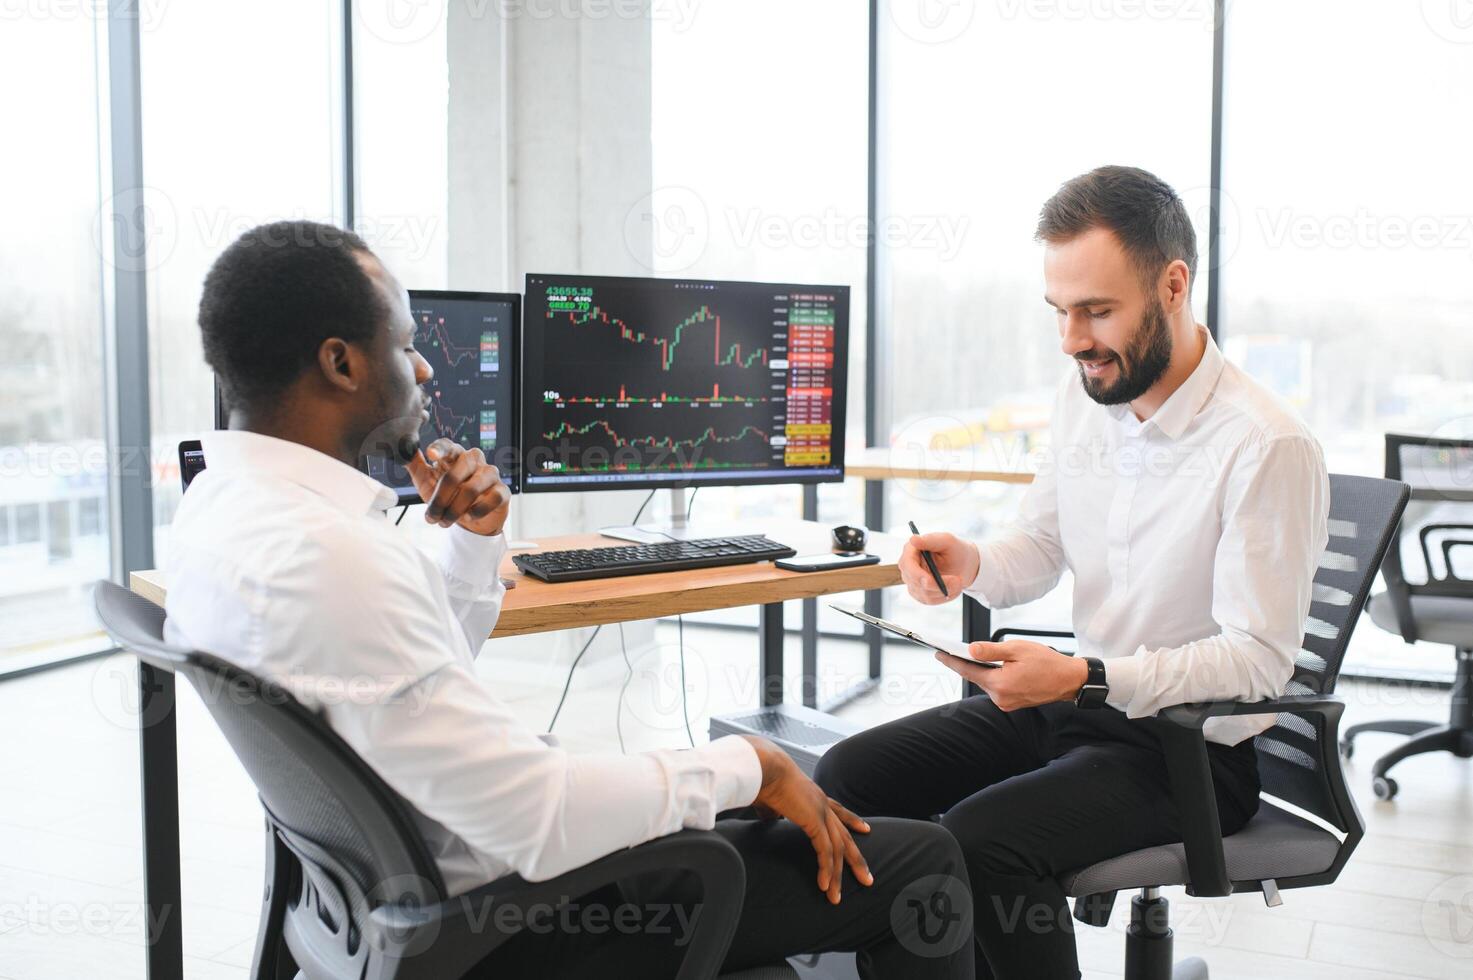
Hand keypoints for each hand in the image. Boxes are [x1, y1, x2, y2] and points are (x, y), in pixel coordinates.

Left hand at [404, 439, 510, 535]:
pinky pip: (492, 498)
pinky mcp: (503, 490)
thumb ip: (414, 463)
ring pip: (472, 489)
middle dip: (441, 498)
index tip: (431, 455)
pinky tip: (469, 516)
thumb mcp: (426, 481)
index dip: (440, 449)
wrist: (469, 519)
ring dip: (455, 510)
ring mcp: (490, 474)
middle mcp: (474, 460)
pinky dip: (477, 511)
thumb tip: (400, 447)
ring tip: (445, 522)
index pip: (448, 446)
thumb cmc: (447, 496)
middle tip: (431, 517)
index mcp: (455, 455)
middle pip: (457, 473)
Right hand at [741, 735, 873, 903]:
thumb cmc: (762, 778)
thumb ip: (773, 812)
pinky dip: (826, 869)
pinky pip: (825, 851)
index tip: (865, 829)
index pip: (838, 810)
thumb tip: (769, 819)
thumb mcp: (770, 800)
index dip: (852, 820)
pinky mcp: (814, 821)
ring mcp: (821, 812)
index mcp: (813, 796)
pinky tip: (824, 885)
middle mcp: (822, 803)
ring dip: (838, 874)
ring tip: (837, 896)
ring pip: (838, 848)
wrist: (763, 768)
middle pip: (845, 834)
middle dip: (857, 858)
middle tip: (867, 877)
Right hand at [899, 532, 978, 604]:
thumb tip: (913, 539)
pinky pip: (929, 600)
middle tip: (957, 581)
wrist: (963, 564)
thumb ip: (930, 540)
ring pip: (924, 593)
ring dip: (944, 590)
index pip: (906, 565)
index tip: (929, 581)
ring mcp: (912, 580)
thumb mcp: (947, 541)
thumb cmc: (955, 549)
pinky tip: (952, 588)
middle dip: (937, 585)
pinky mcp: (919, 592)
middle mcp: (908, 566)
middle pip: (915, 582)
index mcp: (911, 550)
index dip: (916, 575)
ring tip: (958, 582)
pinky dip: (944, 596)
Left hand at [936, 639, 1088, 710]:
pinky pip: (996, 687)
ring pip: (986, 682)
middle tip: (949, 650)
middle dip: (965, 664)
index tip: (938, 653)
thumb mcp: (1017, 649)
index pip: (968, 671)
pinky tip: (989, 666)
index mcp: (1000, 684)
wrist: (1069, 680)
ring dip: (980, 670)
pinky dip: (991, 676)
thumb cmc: (1047, 662)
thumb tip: (970, 649)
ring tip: (969, 655)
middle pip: (976, 677)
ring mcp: (1006, 703)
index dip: (951, 661)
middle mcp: (1000, 697)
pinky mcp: (1012, 703)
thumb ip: (991, 650)